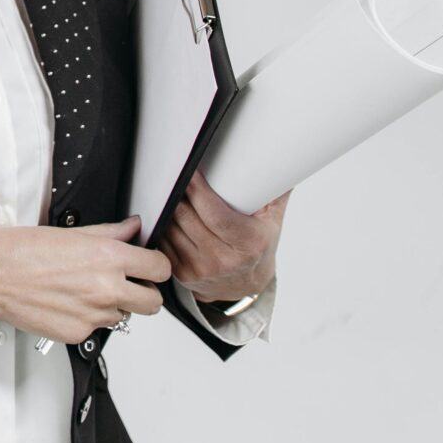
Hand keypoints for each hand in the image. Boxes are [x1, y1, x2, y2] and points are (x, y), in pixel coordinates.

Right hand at [0, 216, 172, 344]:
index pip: (160, 268)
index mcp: (108, 258)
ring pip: (124, 317)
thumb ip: (109, 233)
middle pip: (153, 302)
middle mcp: (107, 288)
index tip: (149, 267)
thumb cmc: (19, 251)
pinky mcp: (78, 334)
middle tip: (127, 284)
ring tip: (85, 292)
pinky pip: (96, 330)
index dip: (156, 267)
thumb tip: (132, 229)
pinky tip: (66, 303)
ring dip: (113, 306)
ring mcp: (94, 315)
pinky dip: (87, 319)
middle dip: (144, 293)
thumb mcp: (69, 232)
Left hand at [155, 168, 287, 302]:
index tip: (189, 170)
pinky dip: (163, 225)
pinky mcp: (183, 274)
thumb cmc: (259, 245)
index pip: (214, 213)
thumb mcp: (272, 219)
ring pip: (170, 227)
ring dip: (167, 207)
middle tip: (175, 174)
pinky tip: (167, 214)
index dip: (197, 189)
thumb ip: (274, 190)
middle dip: (178, 192)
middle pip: (186, 216)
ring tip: (170, 192)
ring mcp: (201, 269)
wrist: (246, 284)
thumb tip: (279, 157)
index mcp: (249, 243)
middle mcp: (224, 260)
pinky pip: (163, 241)